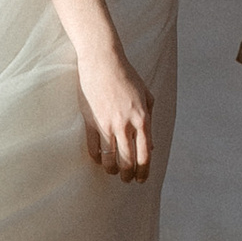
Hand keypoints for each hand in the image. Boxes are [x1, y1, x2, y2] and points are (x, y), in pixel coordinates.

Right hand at [77, 39, 155, 179]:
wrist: (103, 60)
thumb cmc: (127, 75)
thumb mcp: (146, 96)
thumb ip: (149, 120)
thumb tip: (150, 146)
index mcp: (142, 118)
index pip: (145, 154)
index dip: (144, 171)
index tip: (142, 179)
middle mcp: (125, 124)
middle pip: (128, 161)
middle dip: (128, 176)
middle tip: (127, 180)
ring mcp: (106, 124)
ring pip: (109, 159)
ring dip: (112, 170)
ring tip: (114, 171)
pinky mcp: (91, 121)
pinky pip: (93, 148)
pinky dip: (96, 158)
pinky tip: (99, 159)